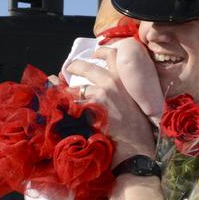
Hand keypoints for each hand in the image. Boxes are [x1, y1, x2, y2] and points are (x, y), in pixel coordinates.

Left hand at [67, 46, 159, 164]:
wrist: (136, 148)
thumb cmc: (138, 131)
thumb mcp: (135, 104)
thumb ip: (123, 92)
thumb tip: (107, 90)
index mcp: (126, 80)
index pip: (113, 55)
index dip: (101, 51)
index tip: (94, 53)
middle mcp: (114, 82)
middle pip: (87, 66)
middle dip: (74, 67)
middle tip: (68, 69)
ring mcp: (101, 93)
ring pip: (77, 88)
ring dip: (67, 91)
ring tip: (61, 94)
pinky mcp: (90, 107)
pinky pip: (72, 103)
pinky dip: (66, 106)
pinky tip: (61, 109)